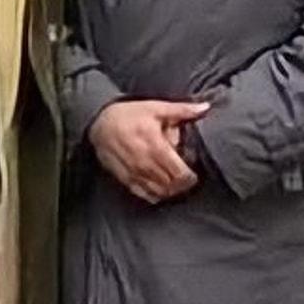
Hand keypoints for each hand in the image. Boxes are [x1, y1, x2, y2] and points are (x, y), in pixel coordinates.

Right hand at [89, 100, 208, 203]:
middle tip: (185, 177)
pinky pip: (146, 195)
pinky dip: (156, 194)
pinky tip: (159, 186)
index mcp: (154, 145)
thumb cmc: (128, 115)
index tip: (193, 173)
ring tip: (174, 182)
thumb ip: (182, 110)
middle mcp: (144, 162)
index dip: (191, 178)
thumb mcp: (155, 108)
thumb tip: (205, 108)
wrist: (99, 122)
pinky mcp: (126, 179)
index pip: (179, 173)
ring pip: (160, 192)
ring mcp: (134, 173)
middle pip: (172, 185)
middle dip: (182, 184)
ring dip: (171, 190)